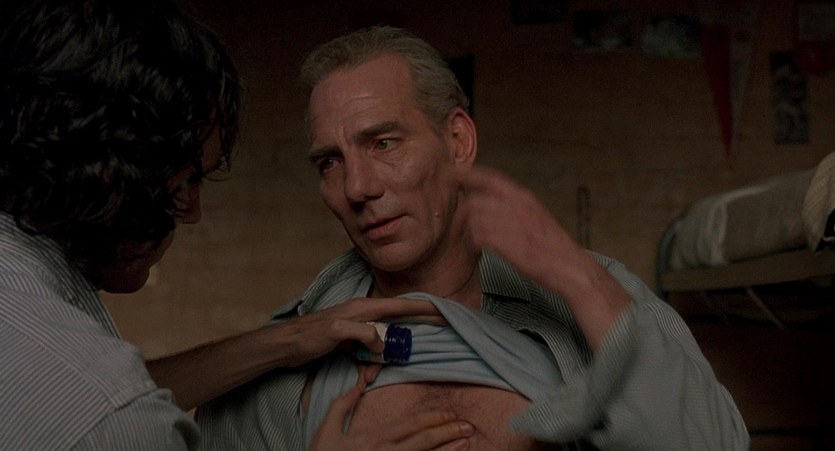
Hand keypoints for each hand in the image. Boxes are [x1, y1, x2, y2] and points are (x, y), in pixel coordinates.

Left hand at [269, 296, 444, 367]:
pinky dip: (369, 364)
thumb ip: (362, 332)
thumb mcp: (336, 331)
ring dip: (383, 358)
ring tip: (369, 376)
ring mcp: (357, 328)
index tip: (443, 310)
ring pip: (383, 341)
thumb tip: (383, 342)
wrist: (285, 345)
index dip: (423, 307)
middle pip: (397, 320)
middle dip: (412, 330)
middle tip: (433, 333)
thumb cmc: (307, 335)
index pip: (400, 305)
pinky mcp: (350, 341)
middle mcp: (363, 314)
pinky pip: (369, 352)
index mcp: (363, 307)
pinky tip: (362, 377)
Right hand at [310, 366, 472, 450]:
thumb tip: (358, 383)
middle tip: (469, 426)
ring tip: (466, 442)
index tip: (450, 414)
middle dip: (448, 433)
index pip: (410, 426)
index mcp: (373, 437)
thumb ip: (343, 404)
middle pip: (422, 441)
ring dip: (446, 450)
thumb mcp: (327, 429)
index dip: (433, 419)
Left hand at [459, 165, 630, 350]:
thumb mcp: (535, 215)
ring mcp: (513, 224)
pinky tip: (479, 248)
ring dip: (470, 228)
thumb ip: (513, 206)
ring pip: (475, 218)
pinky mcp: (509, 244)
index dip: (469, 174)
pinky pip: (480, 237)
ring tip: (473, 238)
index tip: (452, 174)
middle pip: (476, 199)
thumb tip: (487, 203)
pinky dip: (475, 242)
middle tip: (459, 218)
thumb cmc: (552, 245)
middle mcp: (518, 206)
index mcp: (525, 197)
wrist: (570, 268)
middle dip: (465, 209)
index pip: (490, 178)